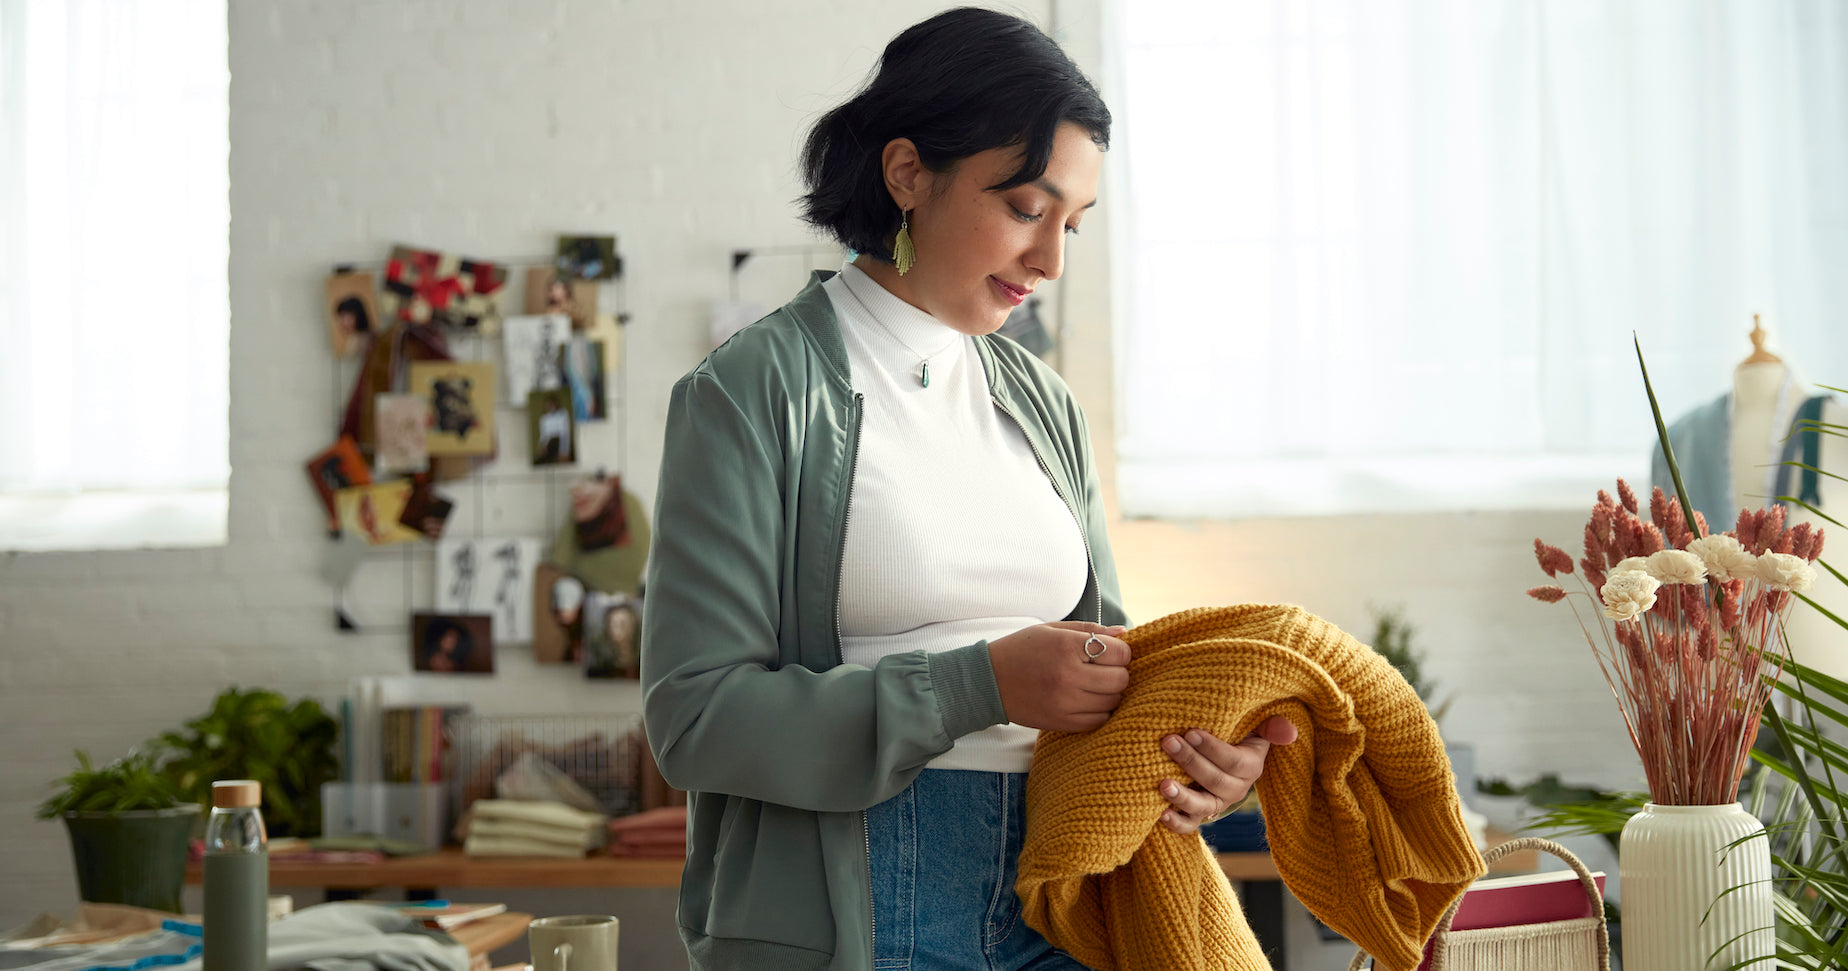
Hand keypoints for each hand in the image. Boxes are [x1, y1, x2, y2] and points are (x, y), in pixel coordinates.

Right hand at [989, 621, 1130, 732]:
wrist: (988, 681)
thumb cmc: (1021, 650)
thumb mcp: (1053, 630)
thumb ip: (1090, 630)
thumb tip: (1124, 633)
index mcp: (1067, 646)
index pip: (1120, 653)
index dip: (1121, 652)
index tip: (1111, 653)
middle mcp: (1068, 675)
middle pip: (1120, 679)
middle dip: (1118, 672)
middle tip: (1104, 669)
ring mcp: (1065, 702)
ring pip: (1113, 702)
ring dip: (1110, 693)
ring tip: (1094, 685)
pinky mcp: (1061, 722)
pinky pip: (1098, 721)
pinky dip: (1099, 712)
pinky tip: (1087, 701)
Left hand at [1155, 715, 1298, 834]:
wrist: (1220, 756)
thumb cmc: (1235, 734)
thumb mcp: (1255, 727)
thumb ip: (1272, 727)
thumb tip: (1291, 732)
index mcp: (1250, 767)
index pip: (1233, 762)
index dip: (1212, 748)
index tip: (1190, 731)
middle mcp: (1235, 790)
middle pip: (1215, 781)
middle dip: (1190, 761)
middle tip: (1168, 742)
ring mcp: (1217, 804)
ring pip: (1203, 806)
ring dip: (1182, 796)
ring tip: (1162, 784)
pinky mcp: (1200, 814)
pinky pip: (1190, 825)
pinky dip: (1176, 822)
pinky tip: (1161, 813)